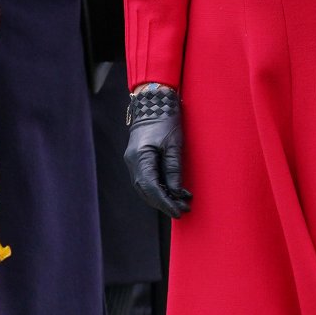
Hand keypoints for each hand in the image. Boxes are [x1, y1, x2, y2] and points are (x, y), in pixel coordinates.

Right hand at [125, 84, 191, 217]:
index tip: (178, 211)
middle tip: (183, 210)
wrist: (153, 103)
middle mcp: (132, 162)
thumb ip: (174, 169)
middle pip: (146, 191)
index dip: (165, 202)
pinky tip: (172, 191)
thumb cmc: (166, 120)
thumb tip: (176, 193)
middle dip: (164, 203)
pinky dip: (159, 188)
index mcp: (140, 157)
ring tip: (181, 203)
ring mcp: (133, 161)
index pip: (151, 187)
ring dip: (162, 197)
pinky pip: (146, 180)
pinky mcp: (137, 160)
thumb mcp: (174, 145)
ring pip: (145, 188)